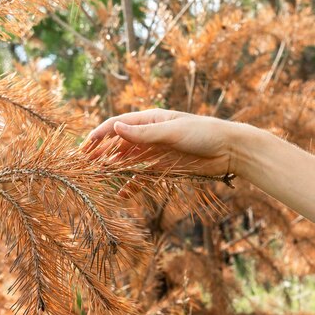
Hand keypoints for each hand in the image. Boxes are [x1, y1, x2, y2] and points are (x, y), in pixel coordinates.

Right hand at [79, 109, 237, 176]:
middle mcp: (151, 134)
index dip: (100, 135)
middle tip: (85, 166)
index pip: (118, 125)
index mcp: (151, 120)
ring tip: (98, 179)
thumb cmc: (204, 133)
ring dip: (114, 169)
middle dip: (102, 153)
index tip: (84, 148)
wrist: (230, 150)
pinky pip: (144, 176)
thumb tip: (115, 129)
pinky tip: (123, 194)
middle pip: (120, 143)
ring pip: (129, 160)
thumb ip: (144, 134)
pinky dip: (132, 184)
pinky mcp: (166, 167)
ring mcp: (157, 151)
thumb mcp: (172, 132)